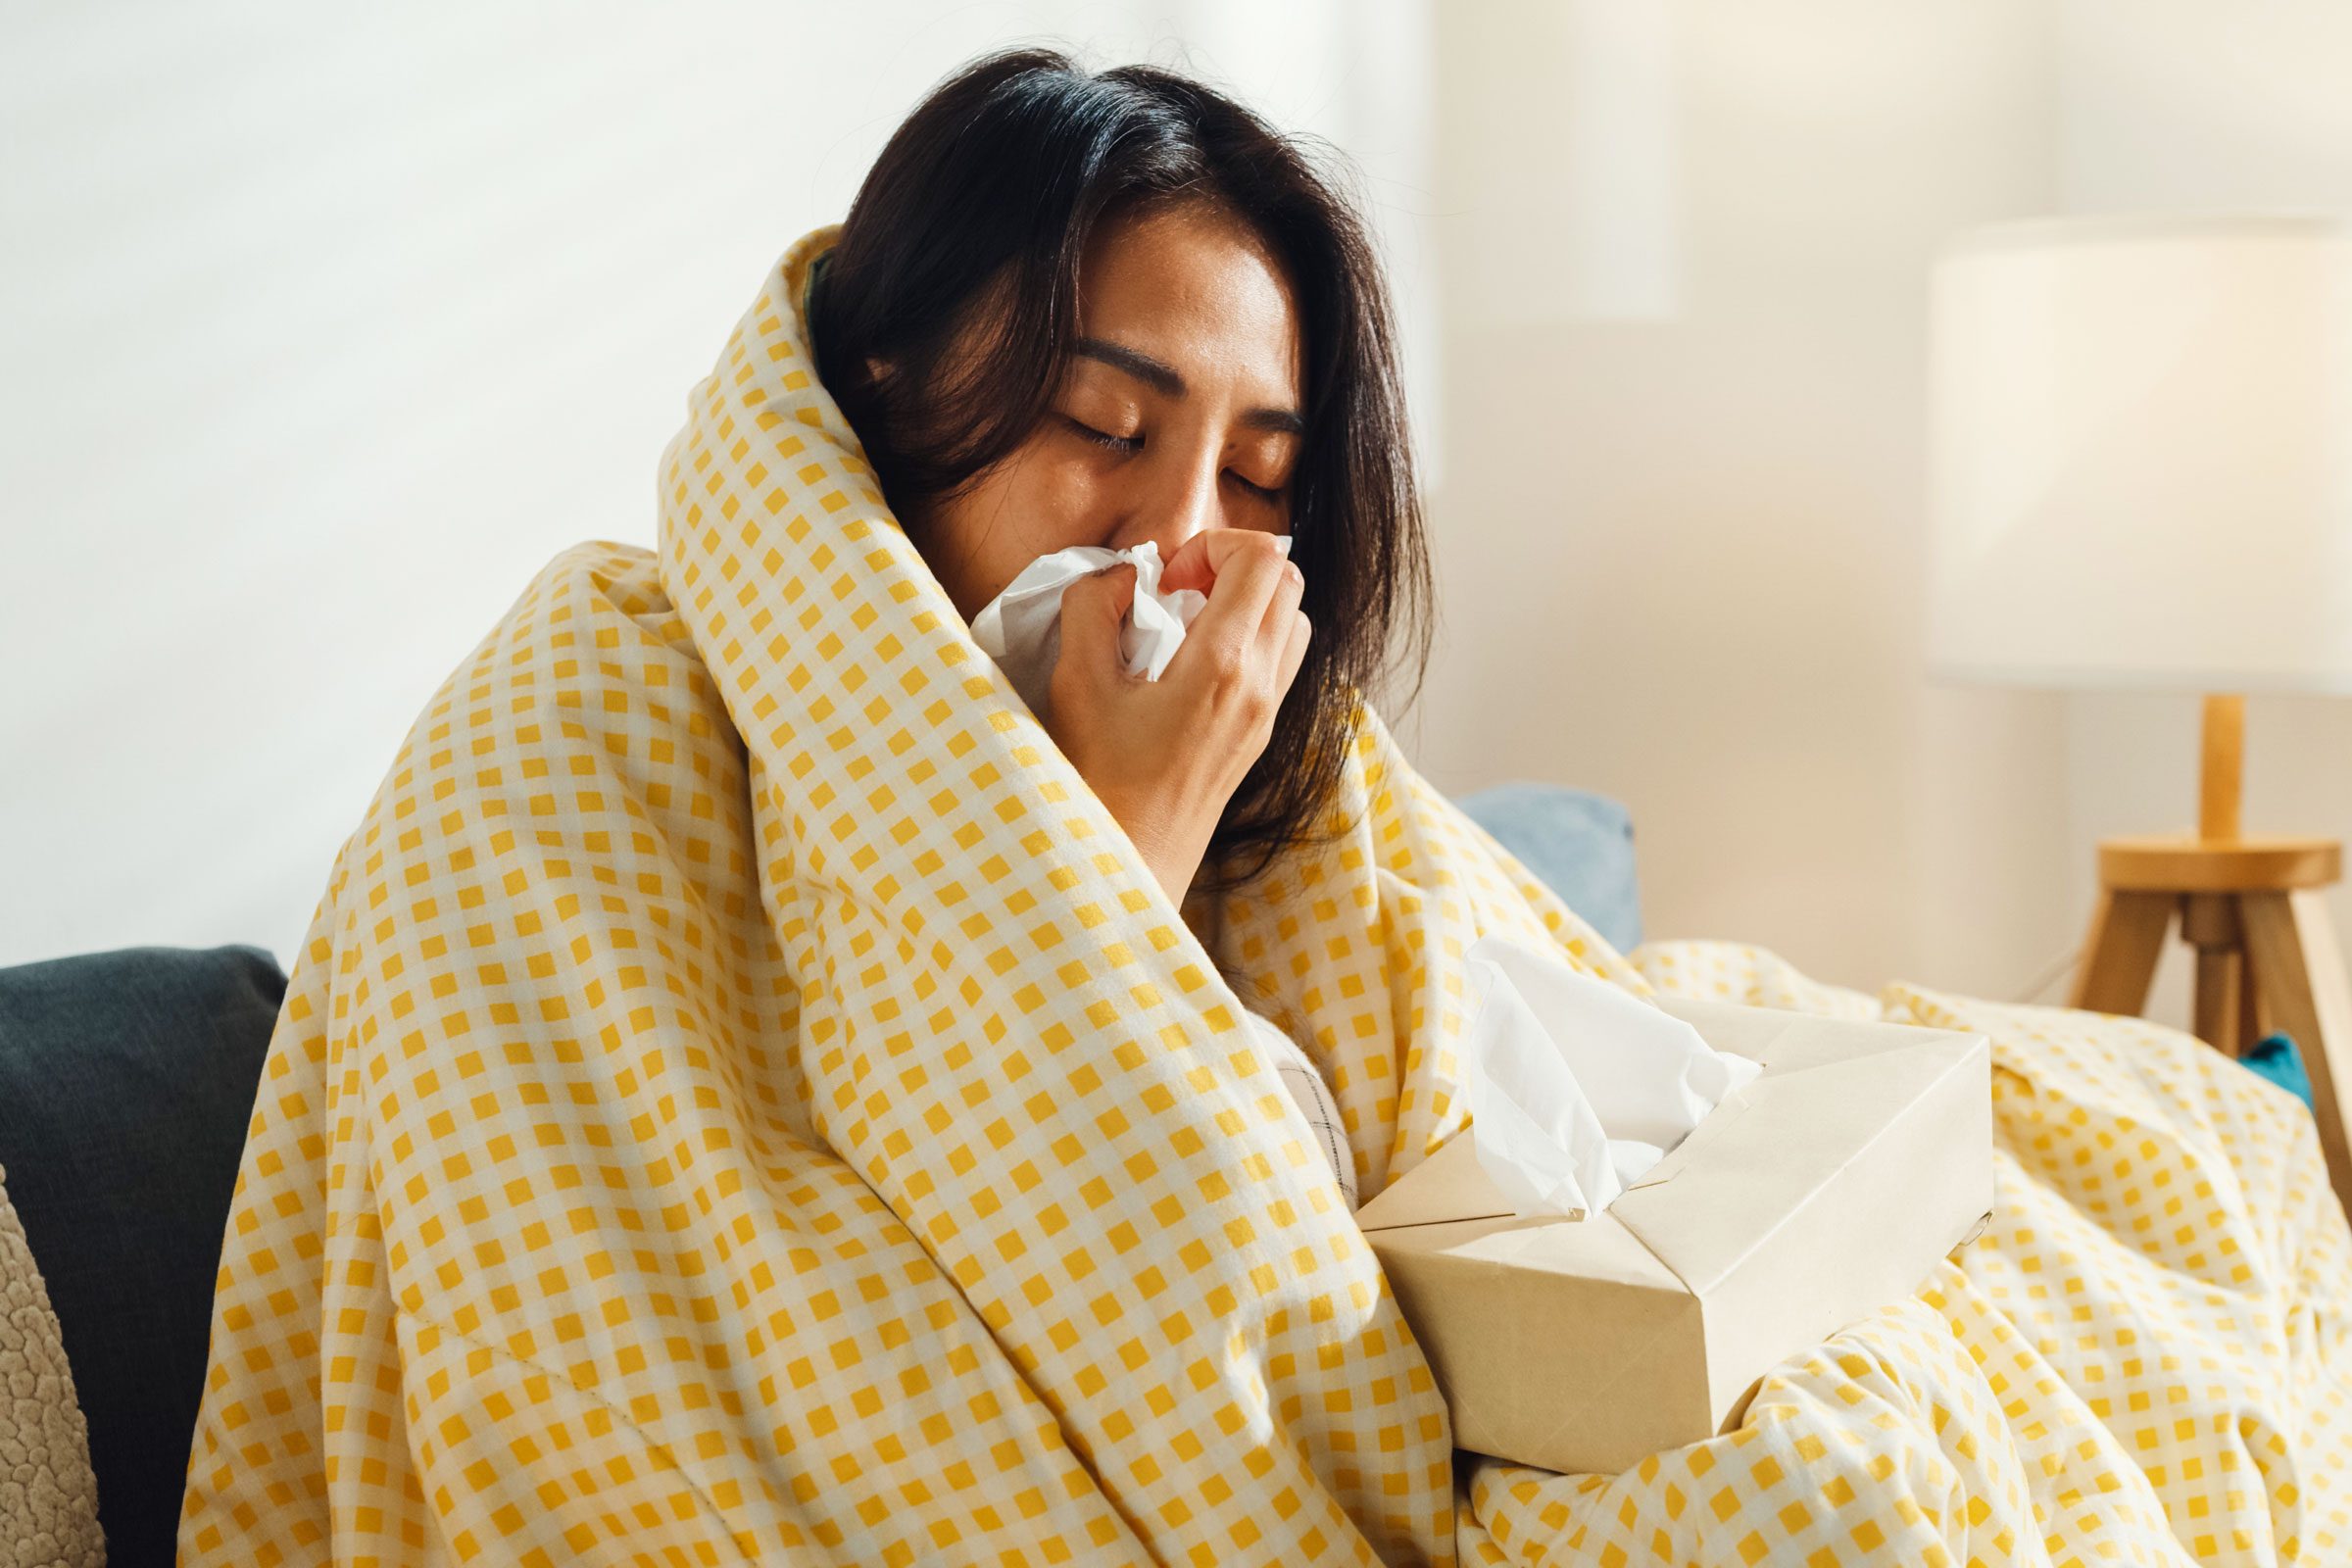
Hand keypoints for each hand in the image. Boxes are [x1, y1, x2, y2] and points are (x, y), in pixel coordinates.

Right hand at [1045, 530, 1309, 905]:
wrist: (1132, 860)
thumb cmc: (1100, 781)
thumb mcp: (1076, 684)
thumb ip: (1091, 607)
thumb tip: (1121, 575)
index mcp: (1224, 666)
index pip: (1263, 559)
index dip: (1213, 545)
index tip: (1167, 580)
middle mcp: (1262, 686)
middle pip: (1288, 580)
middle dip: (1233, 565)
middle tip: (1178, 591)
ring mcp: (1268, 713)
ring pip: (1293, 618)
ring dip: (1247, 602)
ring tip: (1188, 624)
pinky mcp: (1261, 733)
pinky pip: (1282, 658)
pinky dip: (1251, 638)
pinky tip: (1196, 661)